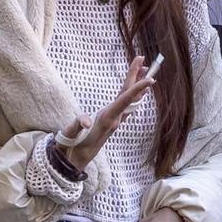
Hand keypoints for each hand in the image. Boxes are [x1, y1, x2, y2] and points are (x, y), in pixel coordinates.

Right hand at [58, 57, 155, 172]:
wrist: (74, 163)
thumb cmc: (71, 148)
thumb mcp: (70, 137)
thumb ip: (76, 126)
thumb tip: (86, 121)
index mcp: (106, 120)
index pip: (124, 101)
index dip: (137, 88)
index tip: (151, 79)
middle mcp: (114, 120)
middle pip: (129, 96)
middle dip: (137, 77)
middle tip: (143, 59)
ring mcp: (113, 121)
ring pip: (129, 100)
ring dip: (136, 84)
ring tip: (144, 68)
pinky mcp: (110, 122)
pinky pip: (125, 104)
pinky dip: (132, 93)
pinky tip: (136, 89)